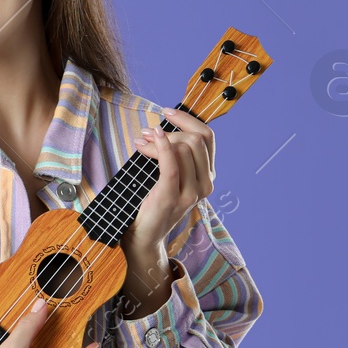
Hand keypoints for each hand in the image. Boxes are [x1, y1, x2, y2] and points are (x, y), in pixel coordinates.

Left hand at [126, 106, 214, 252]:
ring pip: (183, 148)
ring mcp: (191, 192)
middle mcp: (205, 185)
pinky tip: (150, 139)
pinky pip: (172, 164)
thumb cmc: (153, 202)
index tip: (168, 111)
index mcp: (208, 177)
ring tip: (139, 142)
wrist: (144, 236)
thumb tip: (164, 127)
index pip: (208, 138)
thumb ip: (176, 156)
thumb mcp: (171, 176)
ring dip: (157, 140)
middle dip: (171, 129)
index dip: (189, 120)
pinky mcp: (173, 196)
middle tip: (145, 132)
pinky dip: (162, 147)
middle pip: (196, 140)